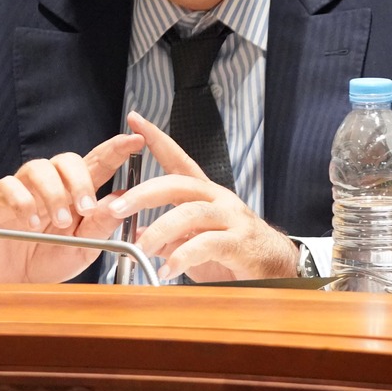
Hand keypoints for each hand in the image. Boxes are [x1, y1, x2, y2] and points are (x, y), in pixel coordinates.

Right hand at [0, 131, 144, 283]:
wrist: (11, 282)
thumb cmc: (47, 259)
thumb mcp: (84, 247)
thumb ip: (101, 225)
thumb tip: (122, 198)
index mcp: (76, 192)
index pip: (98, 163)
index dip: (116, 149)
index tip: (135, 140)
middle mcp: (51, 184)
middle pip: (68, 160)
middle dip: (81, 181)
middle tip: (86, 209)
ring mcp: (24, 189)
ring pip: (40, 168)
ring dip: (54, 194)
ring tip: (60, 222)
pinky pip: (9, 186)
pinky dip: (23, 203)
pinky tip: (32, 224)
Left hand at [105, 111, 300, 282]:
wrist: (274, 268)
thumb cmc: (233, 252)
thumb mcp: (192, 243)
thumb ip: (166, 237)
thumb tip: (135, 235)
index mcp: (205, 194)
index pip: (179, 160)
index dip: (157, 140)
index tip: (134, 119)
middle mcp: (219, 199)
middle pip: (178, 184)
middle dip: (144, 194)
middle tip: (116, 207)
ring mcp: (231, 219)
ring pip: (190, 214)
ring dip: (159, 230)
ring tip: (142, 249)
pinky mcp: (239, 242)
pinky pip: (205, 245)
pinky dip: (181, 258)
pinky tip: (167, 271)